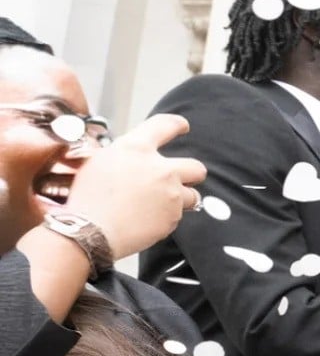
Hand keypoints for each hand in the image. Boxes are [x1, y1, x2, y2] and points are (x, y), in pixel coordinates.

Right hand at [67, 113, 205, 257]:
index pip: (165, 125)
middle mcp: (159, 168)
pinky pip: (177, 216)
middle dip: (191, 174)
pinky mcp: (173, 217)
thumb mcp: (99, 163)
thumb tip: (135, 161)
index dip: (177, 125)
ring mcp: (170, 194)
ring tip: (158, 205)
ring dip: (181, 199)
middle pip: (195, 166)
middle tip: (179, 179)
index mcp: (136, 149)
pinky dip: (166, 217)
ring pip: (192, 195)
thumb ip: (125, 157)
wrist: (90, 230)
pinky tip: (146, 219)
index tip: (182, 126)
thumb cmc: (88, 198)